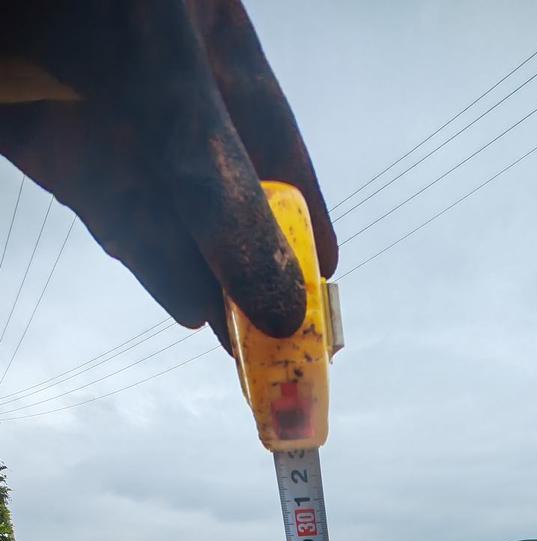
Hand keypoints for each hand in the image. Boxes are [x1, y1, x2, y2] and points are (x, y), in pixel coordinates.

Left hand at [0, 1, 337, 345]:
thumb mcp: (159, 80)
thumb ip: (215, 185)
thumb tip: (280, 301)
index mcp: (201, 24)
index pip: (268, 129)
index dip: (301, 204)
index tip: (324, 278)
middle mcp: (156, 67)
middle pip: (223, 179)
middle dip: (257, 257)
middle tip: (289, 339)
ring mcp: (97, 103)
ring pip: (166, 206)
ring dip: (208, 277)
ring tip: (246, 345)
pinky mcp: (44, 137)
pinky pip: (109, 208)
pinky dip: (149, 261)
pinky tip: (188, 307)